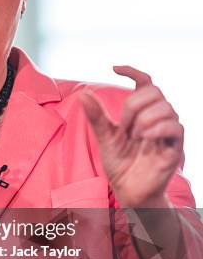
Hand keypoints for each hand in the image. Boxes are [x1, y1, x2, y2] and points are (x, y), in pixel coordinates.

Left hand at [80, 66, 183, 207]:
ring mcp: (168, 131)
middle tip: (123, 126)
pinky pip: (175, 127)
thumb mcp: (105, 137)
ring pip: (165, 107)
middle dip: (133, 105)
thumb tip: (84, 93)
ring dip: (144, 119)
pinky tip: (143, 137)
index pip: (145, 82)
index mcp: (142, 112)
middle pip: (153, 92)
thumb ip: (97, 117)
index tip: (113, 69)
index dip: (133, 71)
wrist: (128, 190)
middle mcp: (158, 118)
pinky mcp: (175, 147)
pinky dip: (157, 128)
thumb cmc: (119, 164)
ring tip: (133, 136)